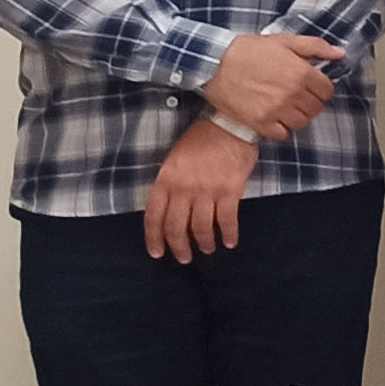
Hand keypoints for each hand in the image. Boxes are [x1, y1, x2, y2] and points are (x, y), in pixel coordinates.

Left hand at [142, 119, 256, 261]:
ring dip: (204, 243)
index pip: (154, 217)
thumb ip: (170, 184)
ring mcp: (206, 191)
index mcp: (165, 180)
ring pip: (200, 227)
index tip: (157, 253)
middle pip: (176, 227)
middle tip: (184, 258)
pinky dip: (228, 234)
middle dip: (179, 247)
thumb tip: (172, 209)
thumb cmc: (201, 141)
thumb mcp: (175, 160)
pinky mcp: (229, 191)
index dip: (154, 238)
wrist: (230, 127)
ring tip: (207, 249)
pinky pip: (226, 220)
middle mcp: (183, 189)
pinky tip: (229, 242)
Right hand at [203, 32, 344, 135]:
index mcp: (301, 73)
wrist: (214, 63)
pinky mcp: (260, 122)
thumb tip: (340, 54)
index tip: (309, 86)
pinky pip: (282, 134)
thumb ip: (315, 47)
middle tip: (295, 96)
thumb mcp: (284, 41)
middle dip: (309, 102)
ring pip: (301, 123)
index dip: (320, 89)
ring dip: (295, 116)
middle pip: (316, 109)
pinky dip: (280, 128)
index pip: (327, 91)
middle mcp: (292, 94)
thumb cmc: (248, 50)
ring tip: (283, 106)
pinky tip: (272, 117)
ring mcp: (276, 110)